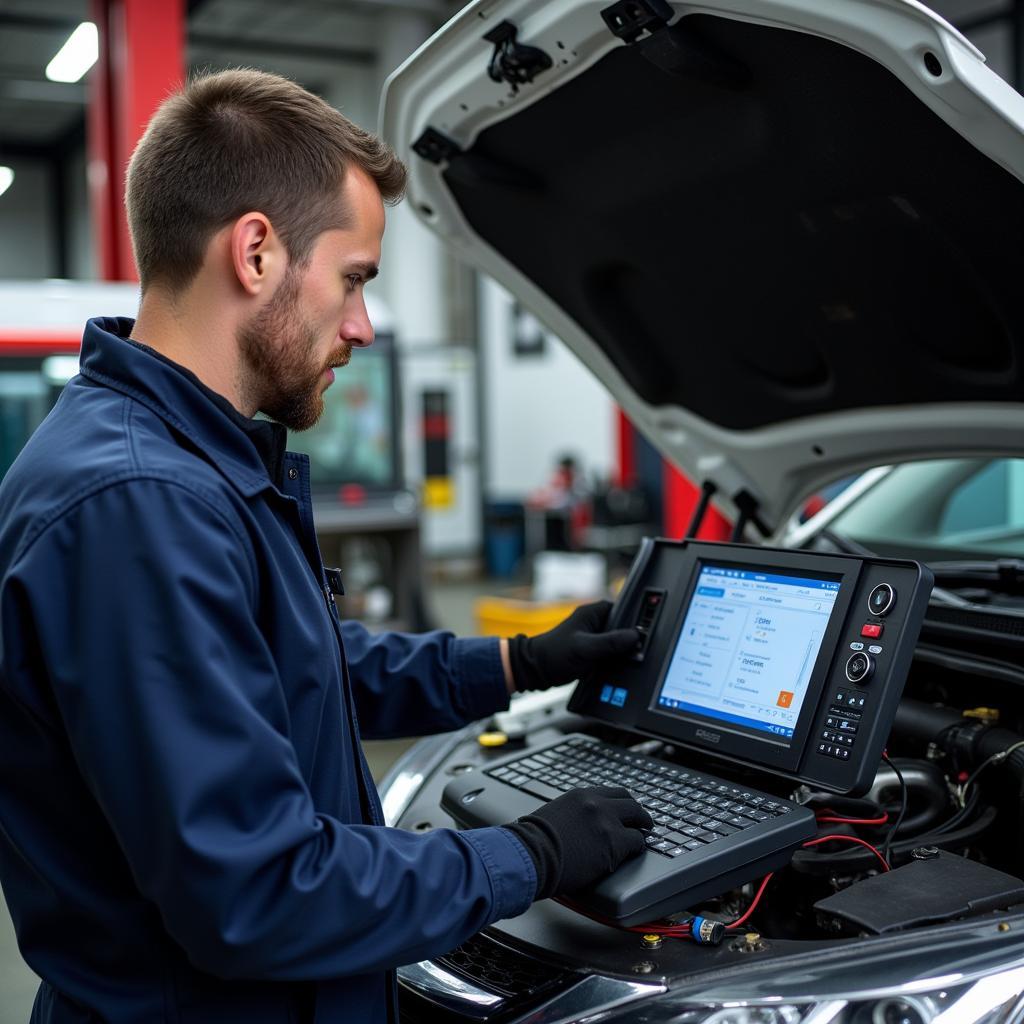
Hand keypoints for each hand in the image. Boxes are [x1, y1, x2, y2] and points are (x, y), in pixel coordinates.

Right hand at [503, 786, 651, 899]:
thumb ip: (570, 814)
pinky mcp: (613, 843)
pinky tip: (636, 851)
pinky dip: (638, 846)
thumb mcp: (551, 815)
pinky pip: (637, 841)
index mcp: (579, 795)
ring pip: (638, 818)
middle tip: (643, 820)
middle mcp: (596, 803)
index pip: (609, 793)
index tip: (625, 810)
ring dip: (642, 827)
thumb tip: (573, 825)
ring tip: (645, 834)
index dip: (620, 803)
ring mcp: (606, 822)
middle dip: (637, 812)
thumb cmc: (532, 841)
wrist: (530, 855)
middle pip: (628, 801)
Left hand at [508, 600, 638, 691]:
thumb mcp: (585, 647)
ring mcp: (594, 638)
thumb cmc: (553, 653)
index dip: (634, 619)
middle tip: (638, 648)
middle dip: (629, 639)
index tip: (645, 630)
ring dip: (622, 651)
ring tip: (629, 658)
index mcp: (592, 613)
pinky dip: (615, 659)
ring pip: (618, 642)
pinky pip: (611, 653)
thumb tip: (633, 636)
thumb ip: (609, 642)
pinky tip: (619, 666)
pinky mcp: (593, 651)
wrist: (536, 670)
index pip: (622, 609)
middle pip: (622, 627)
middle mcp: (594, 623)